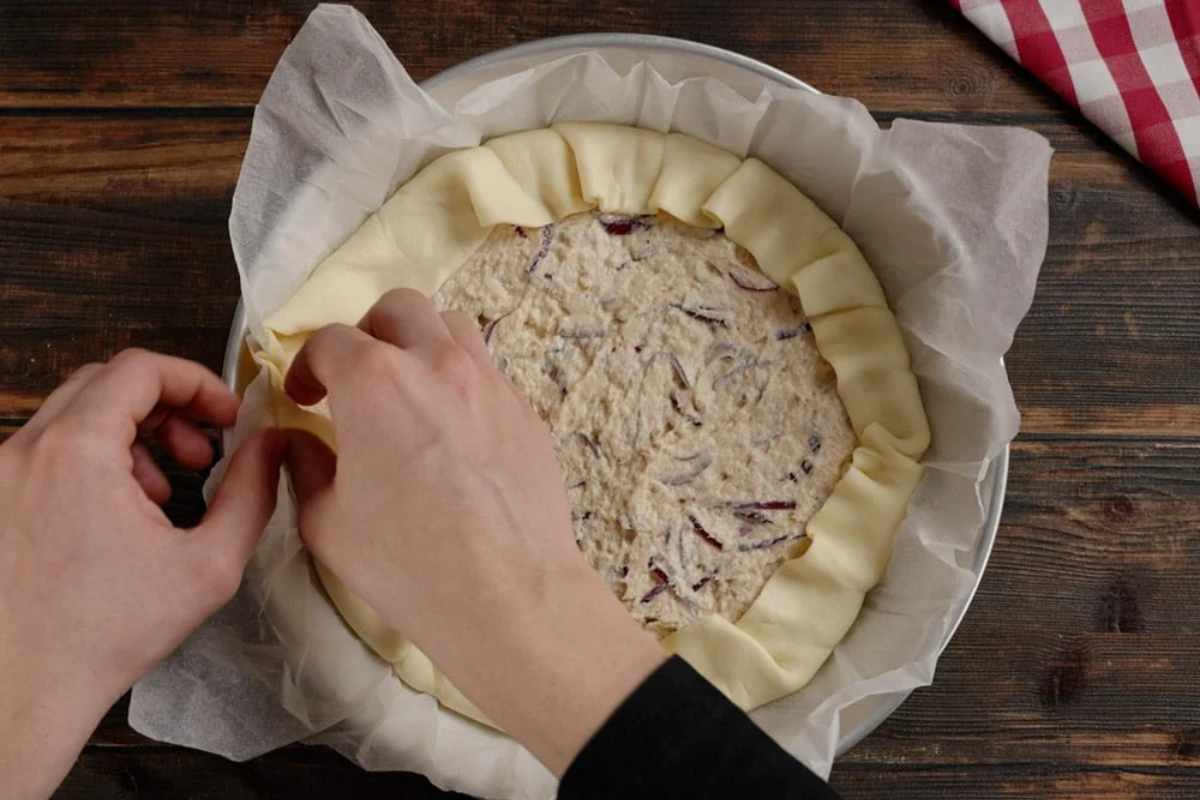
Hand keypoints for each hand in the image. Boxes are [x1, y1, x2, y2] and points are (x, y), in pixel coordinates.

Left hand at [0, 350, 282, 798]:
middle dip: (167, 408)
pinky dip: (94, 460)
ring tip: (166, 491)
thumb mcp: (208, 564)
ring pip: (75, 417)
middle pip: (106, 384)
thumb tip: (274, 445)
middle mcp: (26, 450)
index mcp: (77, 451)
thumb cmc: (108, 634)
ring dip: (131, 437)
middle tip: (204, 450)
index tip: (226, 415)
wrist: (22, 689)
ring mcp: (0, 474)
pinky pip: (49, 452)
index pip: (139, 369)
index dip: (195, 381)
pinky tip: (122, 512)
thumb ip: (252, 493)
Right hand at [284, 289, 664, 774]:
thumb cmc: (407, 562)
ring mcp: (491, 384)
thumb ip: (305, 465)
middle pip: (399, 308)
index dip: (307, 366)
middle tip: (357, 381)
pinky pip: (488, 375)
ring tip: (410, 394)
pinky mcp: (526, 413)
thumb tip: (300, 440)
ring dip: (422, 346)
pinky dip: (461, 385)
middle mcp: (437, 364)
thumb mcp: (325, 521)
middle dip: (369, 334)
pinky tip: (454, 436)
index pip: (330, 340)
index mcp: (375, 381)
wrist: (509, 594)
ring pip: (453, 328)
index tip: (304, 399)